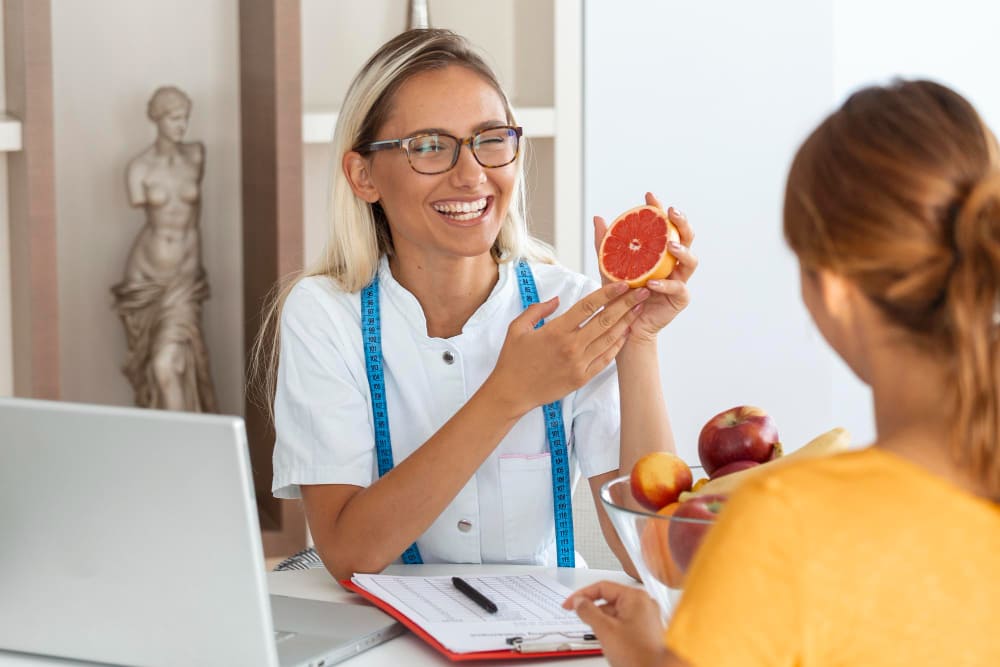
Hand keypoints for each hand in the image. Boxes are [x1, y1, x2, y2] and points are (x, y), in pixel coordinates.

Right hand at [485, 282, 649, 414]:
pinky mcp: (581, 378)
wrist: (511, 393)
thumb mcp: (517, 328)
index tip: (622, 284)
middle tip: (642, 292)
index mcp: (556, 331)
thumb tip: (558, 300)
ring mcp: (578, 364)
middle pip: (605, 320)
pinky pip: (605, 359)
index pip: (588, 306)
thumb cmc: (512, 360)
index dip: (607, 293)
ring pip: (609, 339)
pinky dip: (617, 345)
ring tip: (640, 309)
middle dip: (626, 304)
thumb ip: (538, 310)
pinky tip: (625, 334)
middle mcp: (571, 346)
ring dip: (627, 322)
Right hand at [563, 581, 672, 666]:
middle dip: (594, 613)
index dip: (582, 595)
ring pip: (616, 614)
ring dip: (604, 624)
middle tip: (584, 623)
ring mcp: (647, 617)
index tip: (569, 604)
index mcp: (635, 597)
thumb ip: (588, 611)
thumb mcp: (605, 630)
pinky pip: (624, 624)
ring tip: (605, 641)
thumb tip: (579, 601)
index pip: (602, 587)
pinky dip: (613, 631)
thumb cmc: (638, 656)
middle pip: (609, 600)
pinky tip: (613, 645)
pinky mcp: (646, 630)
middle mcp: (643, 604)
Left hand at [594, 192, 698, 343]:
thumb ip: (606, 244)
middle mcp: (673, 263)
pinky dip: (666, 285)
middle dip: (681, 223)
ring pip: (691, 261)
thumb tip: (599, 218)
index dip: (659, 209)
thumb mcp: (610, 266)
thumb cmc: (620, 294)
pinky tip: (652, 283)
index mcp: (660, 252)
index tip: (649, 196)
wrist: (623, 324)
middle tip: (671, 213)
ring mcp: (679, 280)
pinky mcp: (679, 299)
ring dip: (682, 251)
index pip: (664, 225)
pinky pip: (678, 289)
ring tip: (669, 245)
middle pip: (686, 238)